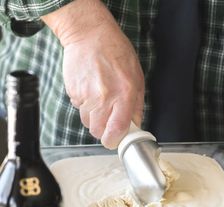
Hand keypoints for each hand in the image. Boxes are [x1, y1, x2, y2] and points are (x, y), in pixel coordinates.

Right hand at [41, 0, 143, 148]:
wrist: (89, 35)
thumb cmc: (116, 52)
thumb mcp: (136, 76)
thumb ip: (137, 105)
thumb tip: (135, 125)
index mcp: (125, 94)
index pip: (117, 130)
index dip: (114, 141)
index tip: (115, 141)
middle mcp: (105, 97)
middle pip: (98, 132)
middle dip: (103, 131)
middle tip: (107, 120)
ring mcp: (86, 95)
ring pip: (87, 122)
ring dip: (93, 117)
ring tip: (99, 99)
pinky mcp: (73, 92)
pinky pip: (79, 109)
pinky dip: (84, 105)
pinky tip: (90, 90)